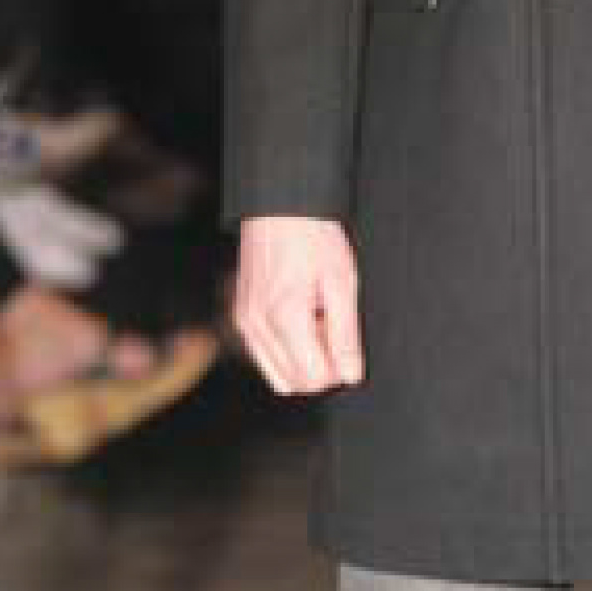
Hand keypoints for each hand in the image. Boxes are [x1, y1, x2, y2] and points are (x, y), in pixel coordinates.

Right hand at [233, 216, 363, 394]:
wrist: (280, 208)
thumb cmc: (313, 237)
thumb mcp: (342, 283)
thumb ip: (345, 334)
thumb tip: (350, 374)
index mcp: (284, 317)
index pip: (313, 379)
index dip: (337, 368)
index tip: (344, 341)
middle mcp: (257, 325)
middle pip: (294, 382)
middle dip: (319, 366)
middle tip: (332, 327)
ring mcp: (244, 323)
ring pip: (278, 374)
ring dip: (302, 358)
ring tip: (317, 320)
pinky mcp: (241, 317)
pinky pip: (265, 356)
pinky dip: (286, 348)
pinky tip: (301, 317)